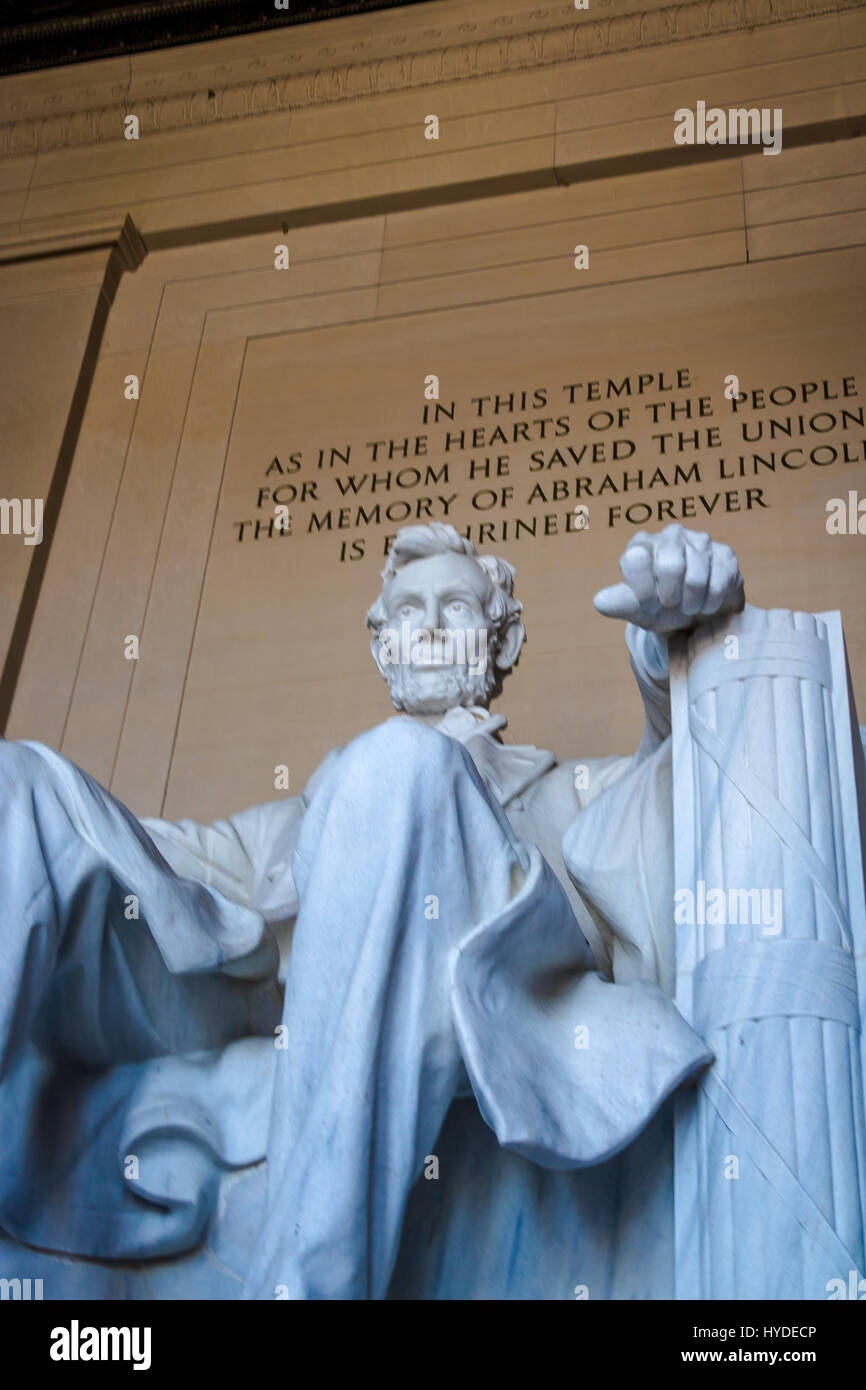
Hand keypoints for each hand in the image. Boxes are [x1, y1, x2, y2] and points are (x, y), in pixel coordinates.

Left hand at [593, 524, 744, 634]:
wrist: (695, 618)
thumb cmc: (660, 609)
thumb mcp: (636, 610)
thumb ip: (618, 604)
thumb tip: (600, 601)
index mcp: (641, 545)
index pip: (635, 560)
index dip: (643, 591)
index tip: (649, 603)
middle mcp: (670, 536)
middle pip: (670, 566)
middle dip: (671, 597)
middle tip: (672, 605)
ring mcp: (700, 541)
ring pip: (696, 577)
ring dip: (692, 603)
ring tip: (689, 607)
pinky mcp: (725, 554)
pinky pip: (720, 581)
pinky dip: (711, 602)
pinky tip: (706, 603)